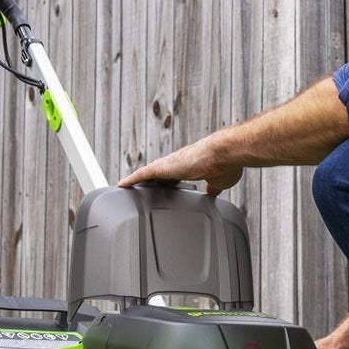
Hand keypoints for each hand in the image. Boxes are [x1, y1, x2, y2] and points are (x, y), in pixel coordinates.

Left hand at [118, 135, 243, 194]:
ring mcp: (169, 165)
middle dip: (150, 183)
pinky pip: (141, 174)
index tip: (164, 188)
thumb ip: (214, 188)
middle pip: (159, 174)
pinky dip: (131, 179)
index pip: (176, 176)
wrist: (223, 155)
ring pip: (147, 173)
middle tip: (140, 191)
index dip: (169, 183)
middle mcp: (178, 163)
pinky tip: (121, 185)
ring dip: (138, 181)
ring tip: (127, 188)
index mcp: (191, 167)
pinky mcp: (162, 167)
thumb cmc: (227, 165)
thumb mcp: (220, 182)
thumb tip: (214, 194)